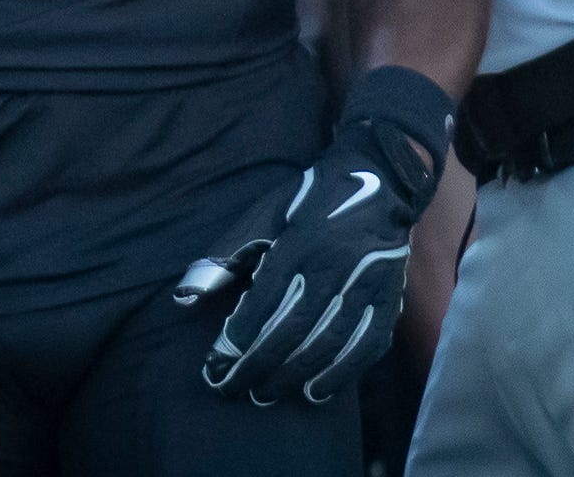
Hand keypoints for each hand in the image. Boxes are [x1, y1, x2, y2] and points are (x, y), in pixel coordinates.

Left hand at [175, 68, 451, 404]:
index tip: (214, 367)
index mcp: (298, 243)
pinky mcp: (389, 296)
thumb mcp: (263, 214)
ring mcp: (366, 283)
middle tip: (234, 389)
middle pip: (292, 330)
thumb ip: (225, 255)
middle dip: (259, 366)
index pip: (262, 304)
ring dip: (294, 376)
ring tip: (266, 394)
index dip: (236, 341)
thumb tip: (184, 297)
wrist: (382, 179)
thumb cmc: (310, 200)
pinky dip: (342, 373)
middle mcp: (333, 266)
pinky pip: (368, 344)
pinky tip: (317, 391)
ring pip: (328, 343)